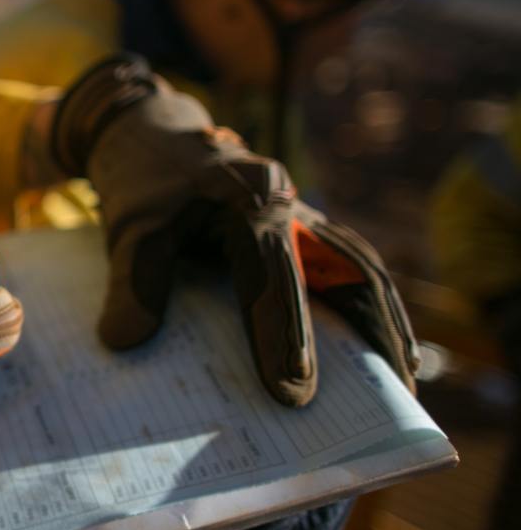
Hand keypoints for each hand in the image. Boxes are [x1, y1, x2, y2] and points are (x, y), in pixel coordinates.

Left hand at [49, 55, 418, 406]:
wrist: (150, 133)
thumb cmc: (144, 183)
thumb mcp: (130, 229)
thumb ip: (133, 282)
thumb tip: (124, 342)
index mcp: (247, 197)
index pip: (270, 276)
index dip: (282, 333)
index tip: (291, 390)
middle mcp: (286, 202)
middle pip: (341, 269)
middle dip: (367, 331)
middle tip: (390, 395)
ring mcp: (299, 212)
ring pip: (357, 265)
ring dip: (383, 318)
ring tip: (406, 377)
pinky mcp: (300, 225)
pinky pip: (347, 263)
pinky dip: (367, 300)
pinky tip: (384, 341)